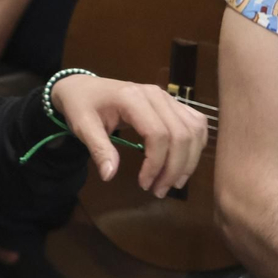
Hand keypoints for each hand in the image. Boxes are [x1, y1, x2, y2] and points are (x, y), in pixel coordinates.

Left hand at [50, 75, 207, 195]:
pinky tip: (184, 163)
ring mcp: (167, 97)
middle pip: (181, 135)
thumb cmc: (81, 105)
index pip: (159, 134)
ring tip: (174, 182)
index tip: (144, 184)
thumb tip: (110, 175)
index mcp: (133, 98)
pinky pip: (195, 123)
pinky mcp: (172, 103)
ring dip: (189, 160)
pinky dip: (196, 145)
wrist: (82, 87)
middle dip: (175, 168)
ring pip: (194, 130)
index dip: (156, 164)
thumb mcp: (82, 127)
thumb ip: (98, 149)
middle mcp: (156, 95)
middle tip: (159, 190)